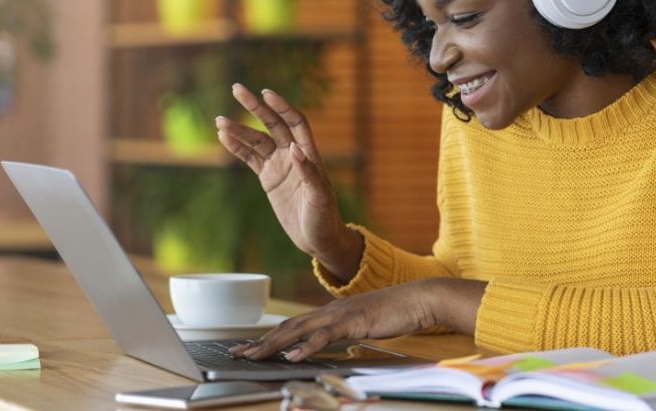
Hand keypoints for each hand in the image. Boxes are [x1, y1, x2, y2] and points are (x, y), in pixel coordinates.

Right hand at [216, 84, 361, 281]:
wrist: (317, 239)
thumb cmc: (324, 218)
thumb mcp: (320, 198)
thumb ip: (308, 173)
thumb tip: (294, 148)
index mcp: (309, 154)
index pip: (295, 122)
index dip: (282, 107)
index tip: (266, 93)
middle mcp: (293, 155)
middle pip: (272, 124)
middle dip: (255, 107)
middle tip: (237, 89)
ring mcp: (279, 165)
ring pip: (256, 141)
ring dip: (239, 129)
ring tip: (219, 120)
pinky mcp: (268, 178)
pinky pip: (250, 158)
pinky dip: (237, 147)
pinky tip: (223, 137)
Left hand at [230, 278, 486, 361]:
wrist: (419, 299)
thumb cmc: (395, 313)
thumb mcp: (362, 326)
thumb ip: (343, 334)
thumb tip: (329, 346)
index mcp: (330, 312)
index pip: (292, 325)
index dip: (268, 337)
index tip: (248, 347)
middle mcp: (329, 310)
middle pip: (287, 327)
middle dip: (260, 341)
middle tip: (236, 353)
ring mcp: (340, 315)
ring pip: (299, 331)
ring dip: (273, 344)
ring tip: (253, 356)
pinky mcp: (354, 322)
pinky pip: (326, 336)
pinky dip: (307, 346)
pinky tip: (293, 356)